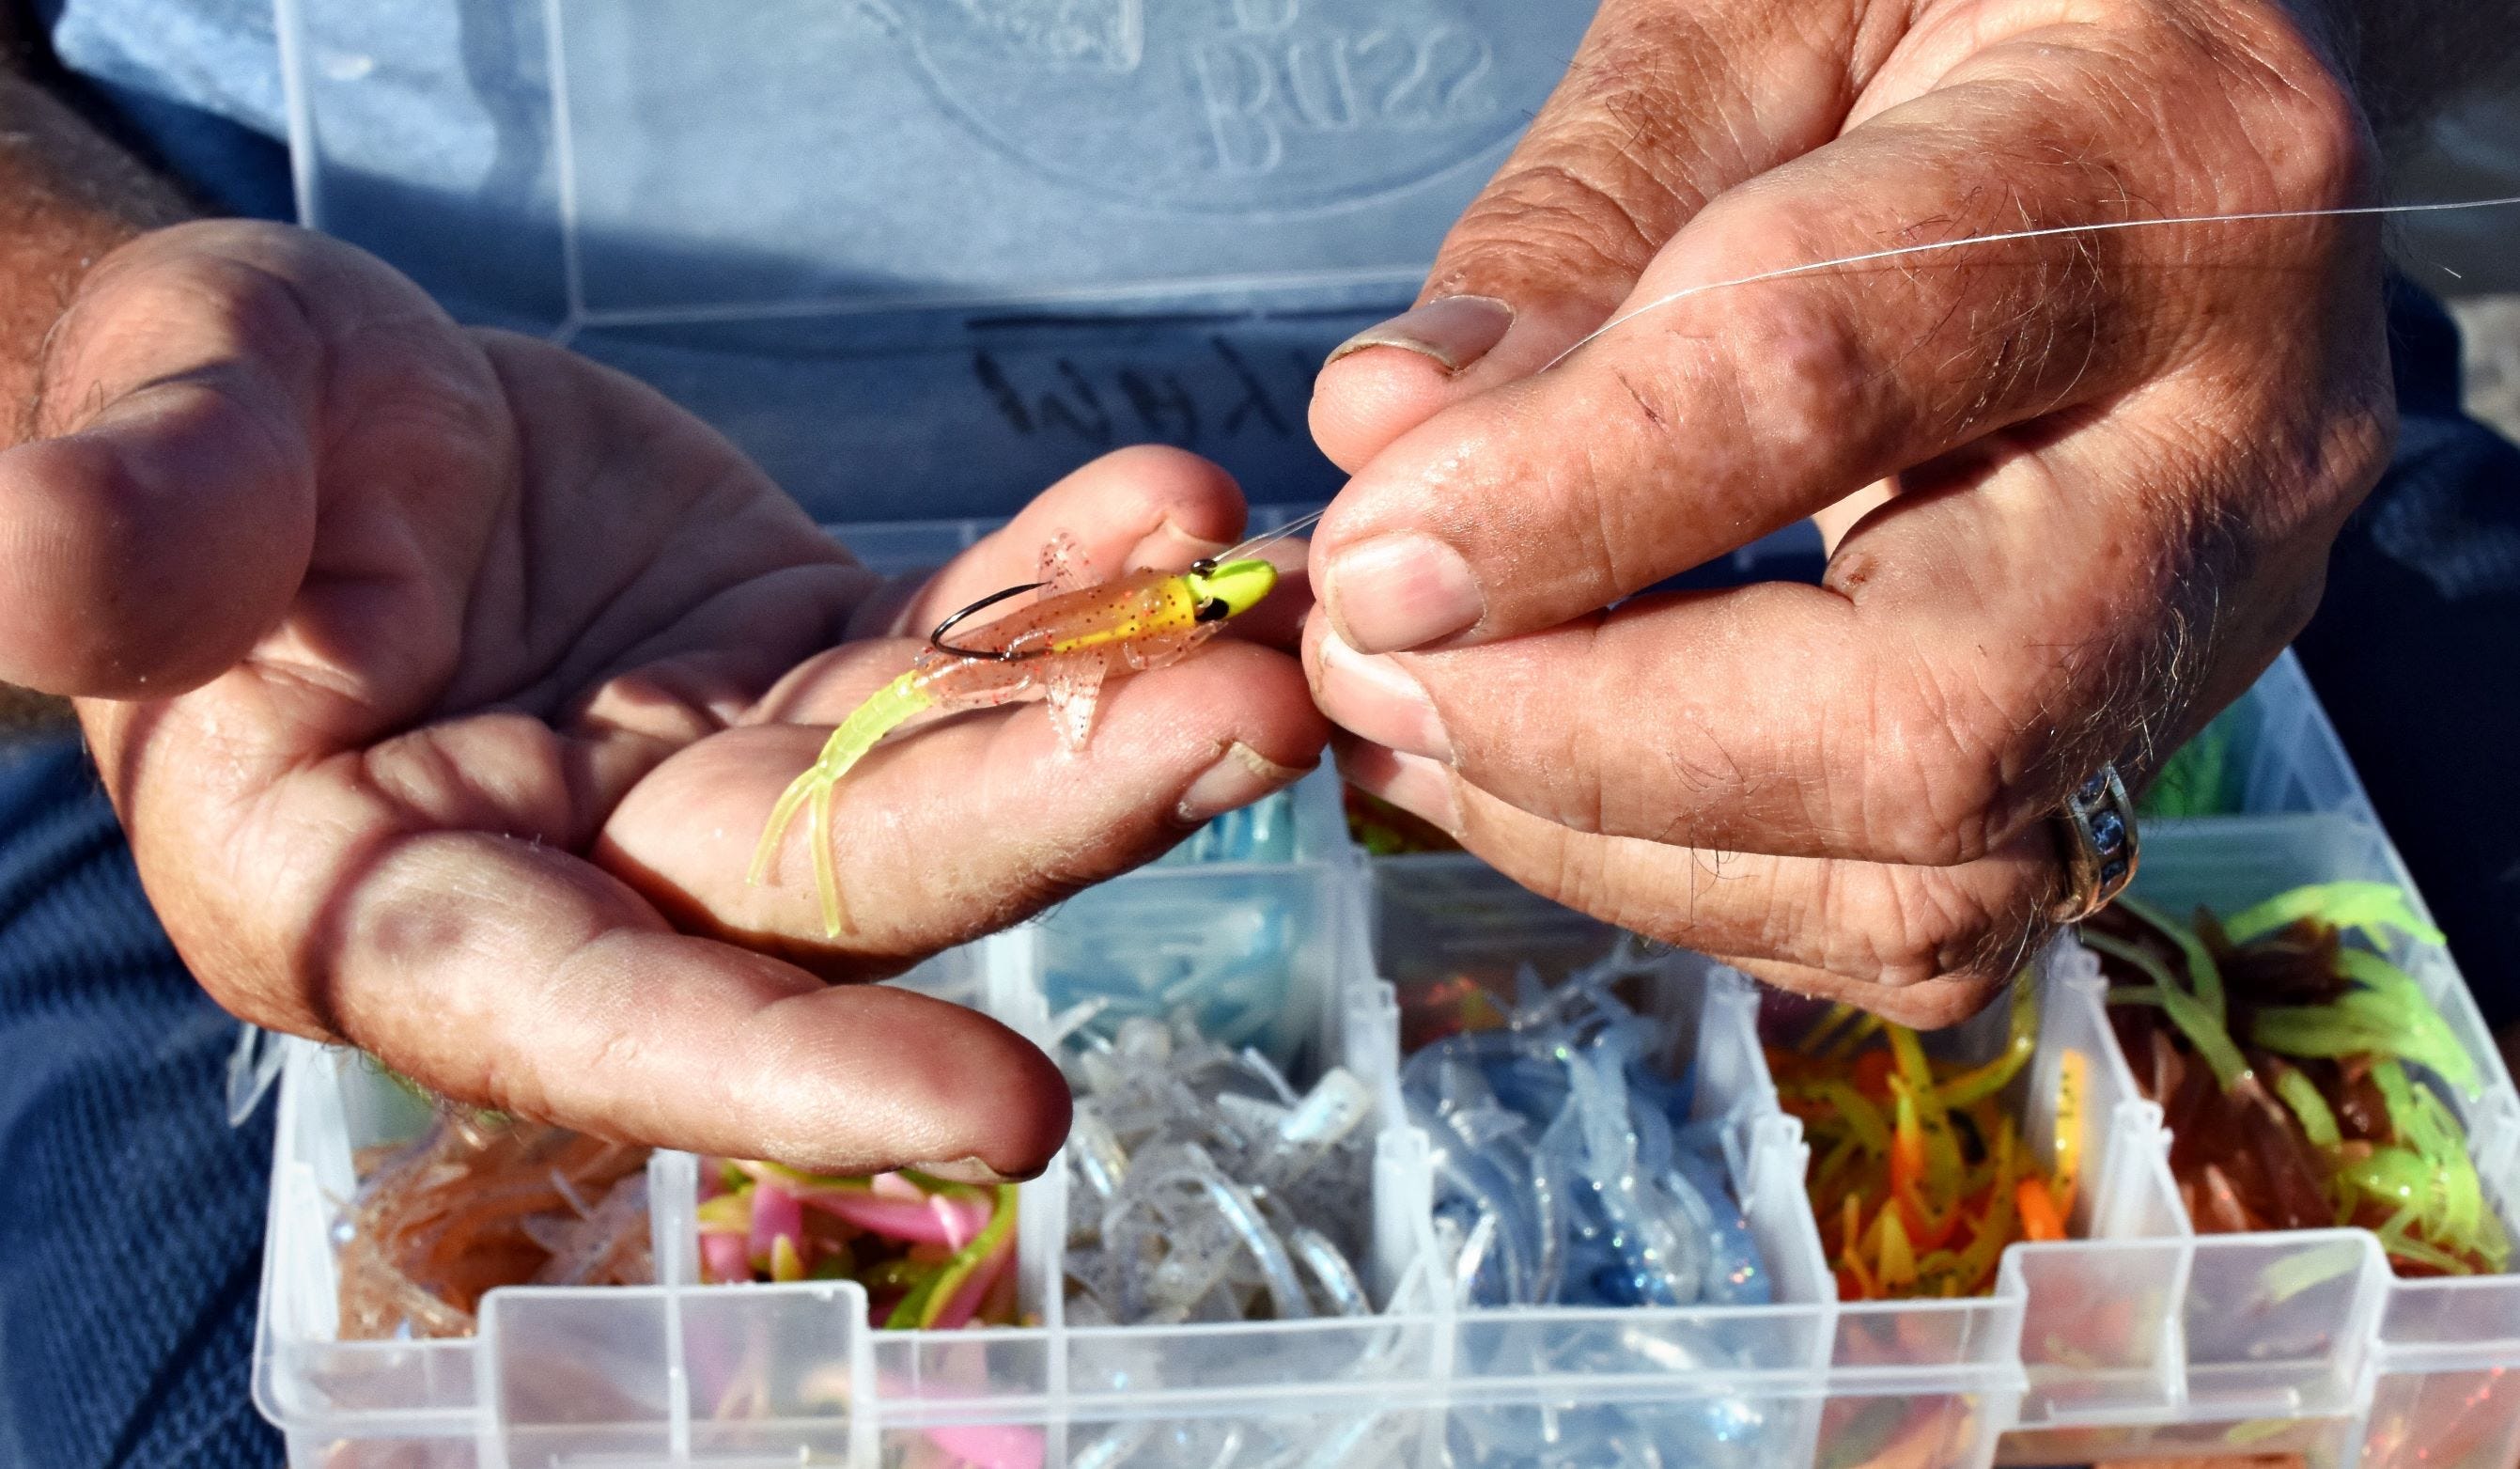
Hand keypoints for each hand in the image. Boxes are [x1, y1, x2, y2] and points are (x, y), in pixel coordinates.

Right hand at [0, 221, 1325, 1175]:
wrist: (317, 400)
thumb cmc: (197, 434)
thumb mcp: (151, 440)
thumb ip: (133, 523)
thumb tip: (50, 572)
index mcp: (388, 908)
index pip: (603, 1022)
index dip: (793, 1076)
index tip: (1013, 1114)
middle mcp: (585, 890)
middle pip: (835, 900)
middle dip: (1043, 826)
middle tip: (1246, 734)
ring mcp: (720, 789)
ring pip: (934, 778)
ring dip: (1106, 708)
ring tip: (1261, 620)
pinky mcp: (811, 678)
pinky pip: (955, 645)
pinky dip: (1063, 586)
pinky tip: (1167, 515)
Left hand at [1305, 0, 2390, 1025]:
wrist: (2152, 86)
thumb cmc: (1957, 5)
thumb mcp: (1759, 14)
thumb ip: (1584, 216)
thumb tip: (1390, 446)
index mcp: (2158, 169)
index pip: (1823, 383)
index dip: (1558, 502)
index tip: (1367, 550)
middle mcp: (2237, 443)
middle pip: (1928, 723)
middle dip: (1591, 741)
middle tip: (1373, 668)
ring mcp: (2210, 621)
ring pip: (1926, 875)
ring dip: (1611, 840)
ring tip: (1416, 723)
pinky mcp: (2138, 731)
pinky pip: (1919, 912)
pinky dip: (1691, 879)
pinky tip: (1540, 769)